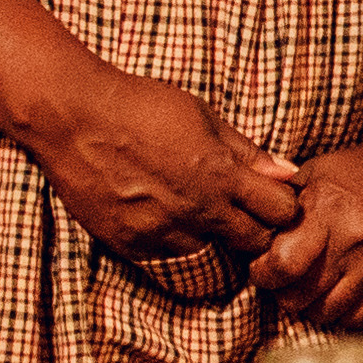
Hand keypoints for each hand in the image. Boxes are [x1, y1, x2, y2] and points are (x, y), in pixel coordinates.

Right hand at [32, 66, 302, 277]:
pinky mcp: (131, 246)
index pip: (282, 213)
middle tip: (241, 212)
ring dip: (211, 237)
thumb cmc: (140, 106)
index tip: (271, 198)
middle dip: (256, 229)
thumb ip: (246, 151)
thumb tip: (288, 173)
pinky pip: (167, 256)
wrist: (74, 118)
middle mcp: (197, 212)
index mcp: (221, 176)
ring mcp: (163, 233)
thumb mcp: (201, 116)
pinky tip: (158, 211)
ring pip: (210, 253)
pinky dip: (171, 239)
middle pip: (255, 244)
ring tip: (190, 207)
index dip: (282, 206)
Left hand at [266, 116, 362, 329]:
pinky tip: (342, 293)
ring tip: (316, 285)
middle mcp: (358, 241)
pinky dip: (346, 313)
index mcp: (330, 210)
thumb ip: (281, 204)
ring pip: (328, 315)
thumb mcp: (316, 172)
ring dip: (314, 305)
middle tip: (290, 279)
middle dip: (285, 292)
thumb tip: (247, 233)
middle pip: (299, 298)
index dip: (263, 273)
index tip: (264, 267)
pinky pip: (362, 320)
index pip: (281, 266)